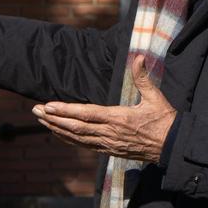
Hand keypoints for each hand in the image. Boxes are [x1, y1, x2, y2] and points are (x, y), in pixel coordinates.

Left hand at [32, 56, 175, 162]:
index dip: (66, 110)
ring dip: (57, 129)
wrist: (172, 147)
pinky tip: (58, 133)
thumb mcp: (155, 97)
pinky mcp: (109, 150)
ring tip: (41, 119)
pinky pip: (84, 145)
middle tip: (35, 110)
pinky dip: (68, 139)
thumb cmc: (164, 120)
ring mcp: (108, 144)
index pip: (87, 114)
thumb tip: (139, 56)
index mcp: (119, 118)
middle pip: (75, 127)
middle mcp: (110, 133)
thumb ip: (143, 78)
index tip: (49, 105)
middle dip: (54, 119)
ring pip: (77, 138)